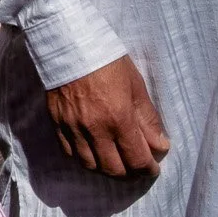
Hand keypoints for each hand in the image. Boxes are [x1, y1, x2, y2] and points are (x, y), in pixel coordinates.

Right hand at [45, 56, 170, 178]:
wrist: (69, 44)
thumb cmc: (108, 61)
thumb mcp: (136, 86)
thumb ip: (148, 119)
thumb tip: (160, 145)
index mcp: (119, 118)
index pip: (137, 159)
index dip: (148, 169)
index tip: (153, 168)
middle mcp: (95, 129)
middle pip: (113, 169)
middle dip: (129, 173)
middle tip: (135, 167)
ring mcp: (73, 128)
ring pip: (90, 165)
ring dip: (105, 168)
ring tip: (114, 162)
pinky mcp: (57, 124)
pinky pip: (69, 153)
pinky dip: (83, 158)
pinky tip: (92, 152)